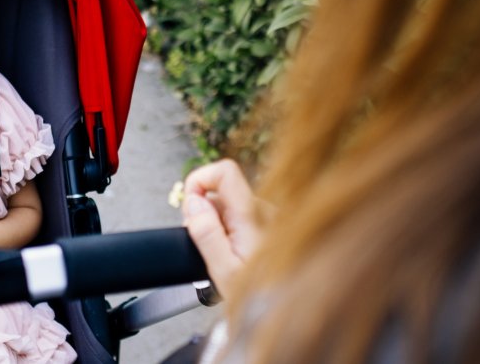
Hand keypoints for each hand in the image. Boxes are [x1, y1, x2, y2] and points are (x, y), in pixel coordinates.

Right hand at [183, 159, 261, 299]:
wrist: (289, 308)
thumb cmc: (260, 295)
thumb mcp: (224, 270)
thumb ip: (206, 232)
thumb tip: (194, 201)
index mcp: (252, 215)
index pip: (224, 171)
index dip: (200, 180)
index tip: (189, 205)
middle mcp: (265, 209)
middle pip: (222, 191)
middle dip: (203, 211)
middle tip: (202, 243)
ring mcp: (270, 216)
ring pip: (231, 204)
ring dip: (217, 223)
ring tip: (221, 253)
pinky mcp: (272, 225)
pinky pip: (242, 215)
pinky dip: (230, 228)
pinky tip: (233, 252)